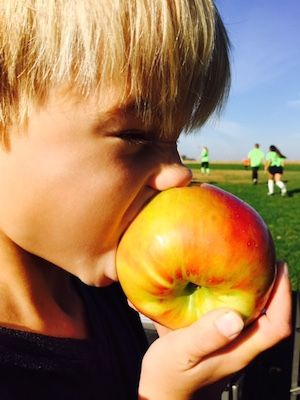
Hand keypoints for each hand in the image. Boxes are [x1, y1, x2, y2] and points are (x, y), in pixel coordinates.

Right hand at [138, 262, 290, 399]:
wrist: (160, 393)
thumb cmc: (169, 379)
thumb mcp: (182, 354)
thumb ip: (205, 336)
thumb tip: (233, 317)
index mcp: (238, 350)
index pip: (277, 326)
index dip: (283, 297)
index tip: (278, 268)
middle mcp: (238, 344)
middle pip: (269, 314)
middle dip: (270, 285)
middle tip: (261, 257)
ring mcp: (227, 340)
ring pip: (249, 311)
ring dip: (250, 287)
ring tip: (242, 261)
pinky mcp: (213, 336)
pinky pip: (227, 311)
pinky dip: (226, 292)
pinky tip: (212, 277)